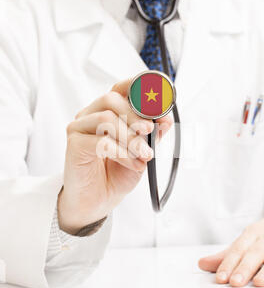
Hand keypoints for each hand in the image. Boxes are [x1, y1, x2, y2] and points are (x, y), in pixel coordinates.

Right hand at [58, 79, 171, 234]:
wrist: (98, 200)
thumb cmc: (117, 173)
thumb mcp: (141, 152)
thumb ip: (151, 135)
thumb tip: (165, 119)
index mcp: (107, 112)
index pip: (119, 89)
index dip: (137, 87)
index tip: (157, 98)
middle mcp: (91, 116)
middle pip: (111, 99)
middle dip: (136, 115)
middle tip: (150, 130)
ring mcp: (79, 129)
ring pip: (106, 119)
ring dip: (131, 138)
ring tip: (144, 154)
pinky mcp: (74, 145)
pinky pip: (100, 142)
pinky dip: (123, 153)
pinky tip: (133, 164)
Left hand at [198, 207, 263, 286]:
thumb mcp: (248, 239)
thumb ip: (227, 254)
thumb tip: (202, 264)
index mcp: (252, 233)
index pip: (238, 248)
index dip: (228, 263)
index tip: (220, 277)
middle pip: (255, 252)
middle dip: (245, 267)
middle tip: (235, 282)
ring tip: (259, 283)